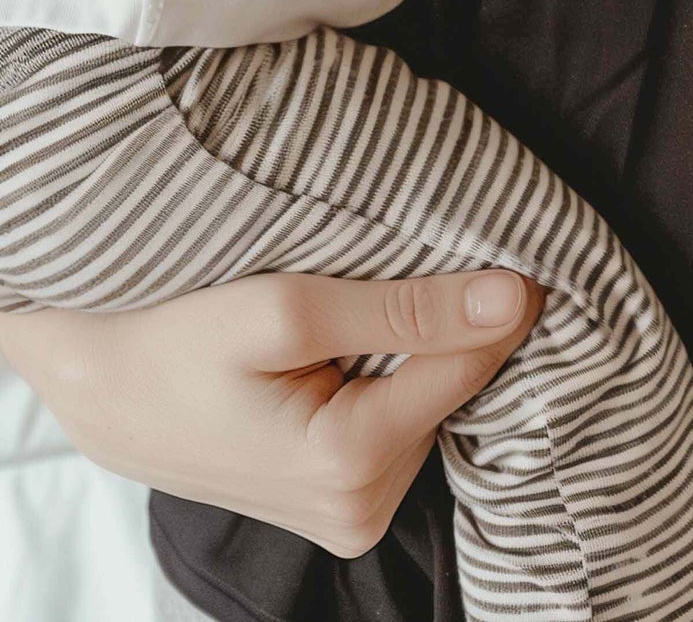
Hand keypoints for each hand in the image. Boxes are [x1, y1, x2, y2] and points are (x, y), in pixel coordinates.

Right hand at [0, 269, 543, 555]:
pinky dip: (395, 380)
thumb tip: (516, 298)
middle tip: (412, 273)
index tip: (515, 250)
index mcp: (350, 464)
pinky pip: (402, 424)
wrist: (104, 387)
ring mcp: (352, 515)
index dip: (499, 301)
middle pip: (454, 389)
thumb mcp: (287, 307)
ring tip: (362, 315)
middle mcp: (362, 508)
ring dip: (418, 352)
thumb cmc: (177, 342)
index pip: (474, 366)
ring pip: (431, 404)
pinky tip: (357, 351)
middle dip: (448, 329)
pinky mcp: (344, 502)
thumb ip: (407, 308)